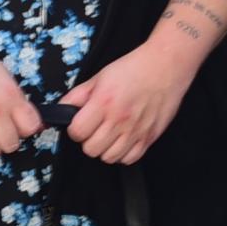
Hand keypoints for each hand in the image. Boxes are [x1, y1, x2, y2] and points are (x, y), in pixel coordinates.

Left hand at [62, 40, 198, 164]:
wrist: (165, 66)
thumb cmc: (134, 69)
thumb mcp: (99, 76)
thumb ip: (78, 95)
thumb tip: (62, 109)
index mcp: (103, 102)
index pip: (77, 132)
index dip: (75, 129)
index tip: (81, 123)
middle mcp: (119, 119)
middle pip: (91, 149)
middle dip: (89, 140)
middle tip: (95, 129)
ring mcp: (135, 130)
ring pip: (109, 158)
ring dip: (105, 148)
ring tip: (109, 135)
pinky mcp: (149, 137)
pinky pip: (129, 159)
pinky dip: (123, 154)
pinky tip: (123, 140)